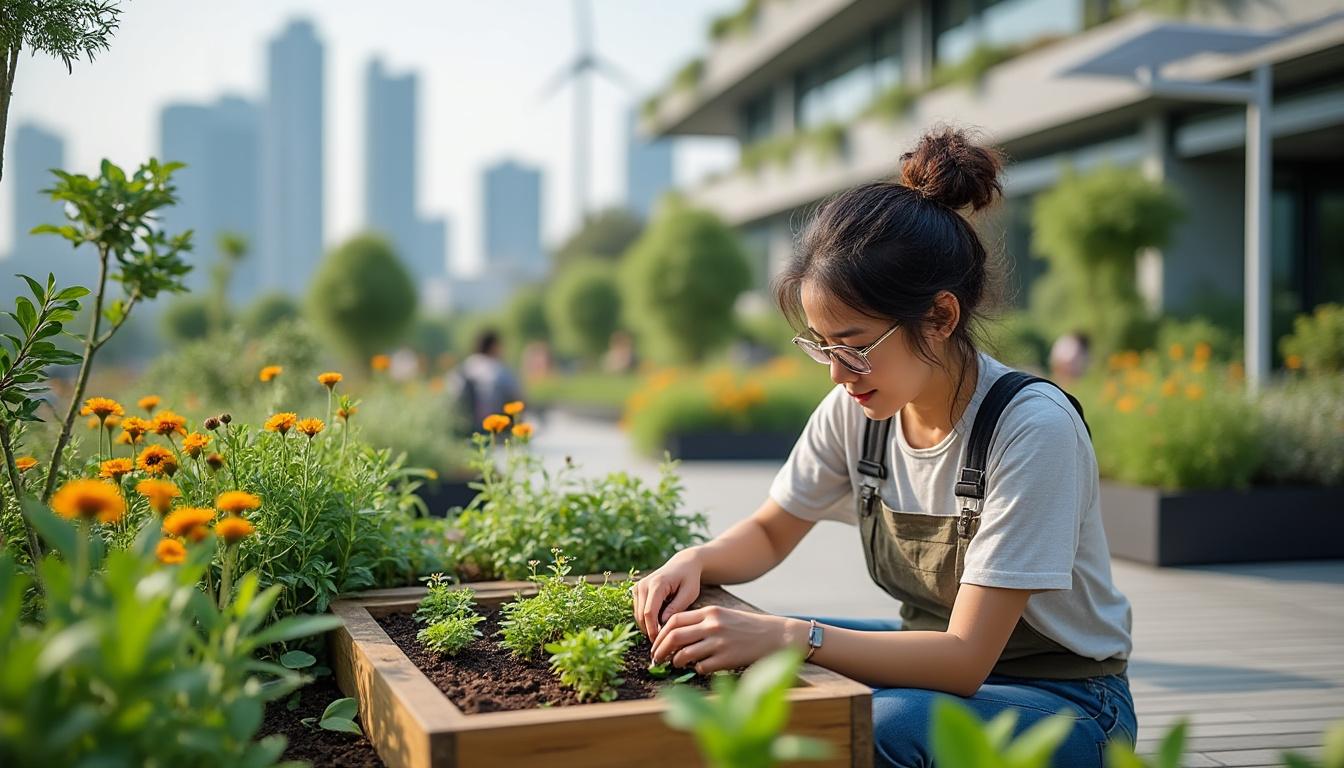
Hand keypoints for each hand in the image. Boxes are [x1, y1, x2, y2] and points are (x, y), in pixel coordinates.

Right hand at [633, 549, 702, 639]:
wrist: (683, 564)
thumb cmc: (689, 579)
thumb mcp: (689, 593)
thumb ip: (676, 607)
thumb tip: (664, 623)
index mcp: (656, 584)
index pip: (649, 613)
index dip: (653, 630)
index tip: (660, 642)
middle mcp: (643, 585)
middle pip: (640, 616)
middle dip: (649, 631)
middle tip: (662, 643)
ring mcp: (638, 587)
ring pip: (637, 615)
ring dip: (647, 627)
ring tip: (662, 636)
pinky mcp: (637, 590)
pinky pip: (638, 611)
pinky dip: (646, 620)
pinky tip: (659, 625)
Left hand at [649, 605, 809, 675]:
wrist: (775, 636)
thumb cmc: (747, 627)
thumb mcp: (723, 615)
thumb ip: (701, 622)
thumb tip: (675, 636)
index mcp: (710, 612)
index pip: (675, 620)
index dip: (661, 633)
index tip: (657, 643)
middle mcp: (712, 625)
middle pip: (674, 636)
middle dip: (660, 649)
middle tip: (656, 658)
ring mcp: (719, 642)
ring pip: (684, 654)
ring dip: (676, 661)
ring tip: (675, 664)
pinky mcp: (726, 659)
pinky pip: (701, 667)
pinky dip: (696, 669)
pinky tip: (700, 667)